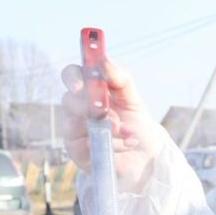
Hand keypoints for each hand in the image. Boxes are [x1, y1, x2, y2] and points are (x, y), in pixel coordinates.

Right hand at [60, 58, 160, 189]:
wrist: (146, 155)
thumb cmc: (136, 123)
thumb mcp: (132, 99)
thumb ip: (120, 78)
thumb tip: (104, 59)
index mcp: (89, 91)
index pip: (72, 76)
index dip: (73, 78)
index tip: (82, 84)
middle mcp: (77, 110)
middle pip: (68, 101)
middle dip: (91, 107)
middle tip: (109, 114)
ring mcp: (75, 132)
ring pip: (77, 125)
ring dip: (108, 129)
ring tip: (130, 133)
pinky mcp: (78, 153)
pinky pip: (83, 147)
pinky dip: (110, 145)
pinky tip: (127, 145)